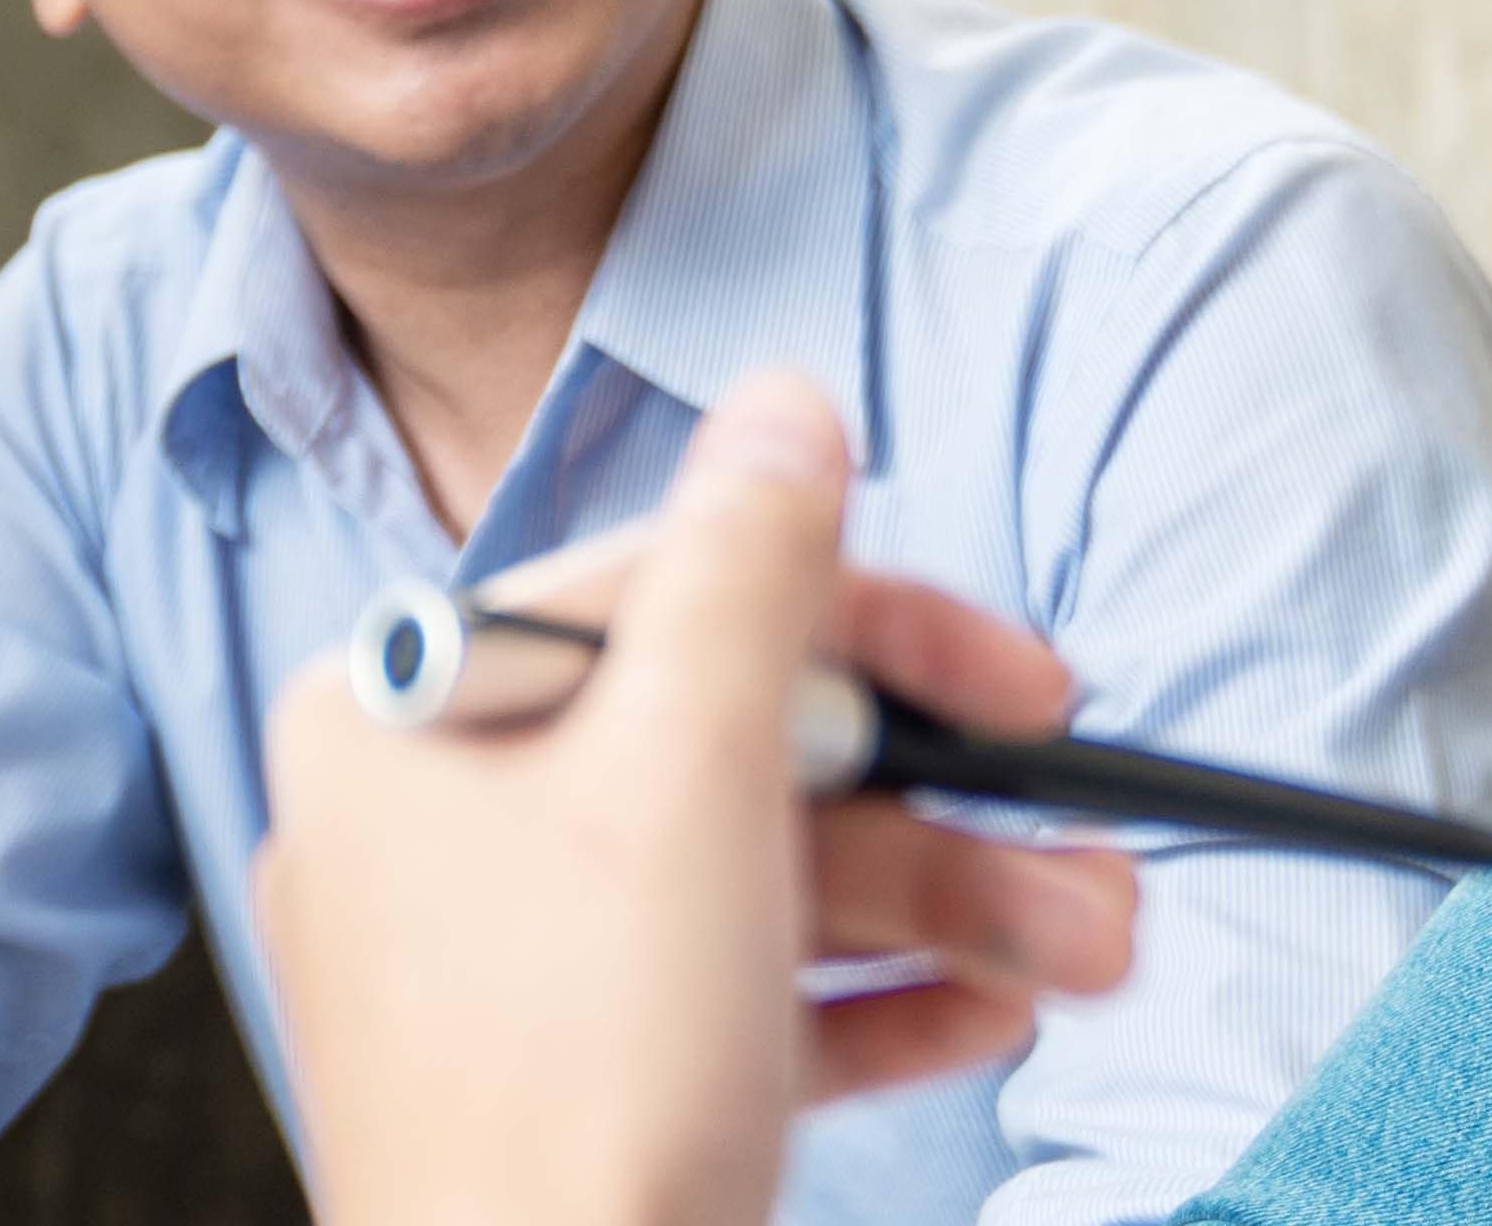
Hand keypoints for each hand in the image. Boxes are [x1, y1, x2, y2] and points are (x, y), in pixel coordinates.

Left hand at [249, 371, 1138, 1225]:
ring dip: (941, 905)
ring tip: (1088, 953)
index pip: (665, 595)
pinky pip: (726, 999)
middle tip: (1084, 846)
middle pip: (721, 748)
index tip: (1017, 675)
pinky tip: (989, 1018)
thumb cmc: (574, 1086)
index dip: (866, 624)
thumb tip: (784, 406)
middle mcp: (425, 824)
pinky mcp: (563, 1083)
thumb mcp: (685, 777)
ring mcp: (491, 967)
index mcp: (402, 715)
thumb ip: (745, 575)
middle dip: (935, 803)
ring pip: (746, 880)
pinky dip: (859, 1002)